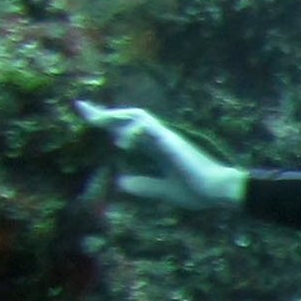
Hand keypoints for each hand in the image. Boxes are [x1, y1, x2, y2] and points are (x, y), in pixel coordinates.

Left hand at [75, 102, 248, 210]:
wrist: (220, 192)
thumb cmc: (199, 191)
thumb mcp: (164, 191)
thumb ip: (144, 186)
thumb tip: (120, 183)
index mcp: (157, 148)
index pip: (128, 130)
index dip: (107, 123)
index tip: (86, 116)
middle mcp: (159, 138)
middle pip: (127, 117)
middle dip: (103, 113)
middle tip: (81, 108)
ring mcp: (165, 137)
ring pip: (136, 114)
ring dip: (115, 116)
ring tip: (97, 123)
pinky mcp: (170, 140)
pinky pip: (147, 126)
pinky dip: (131, 131)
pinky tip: (121, 143)